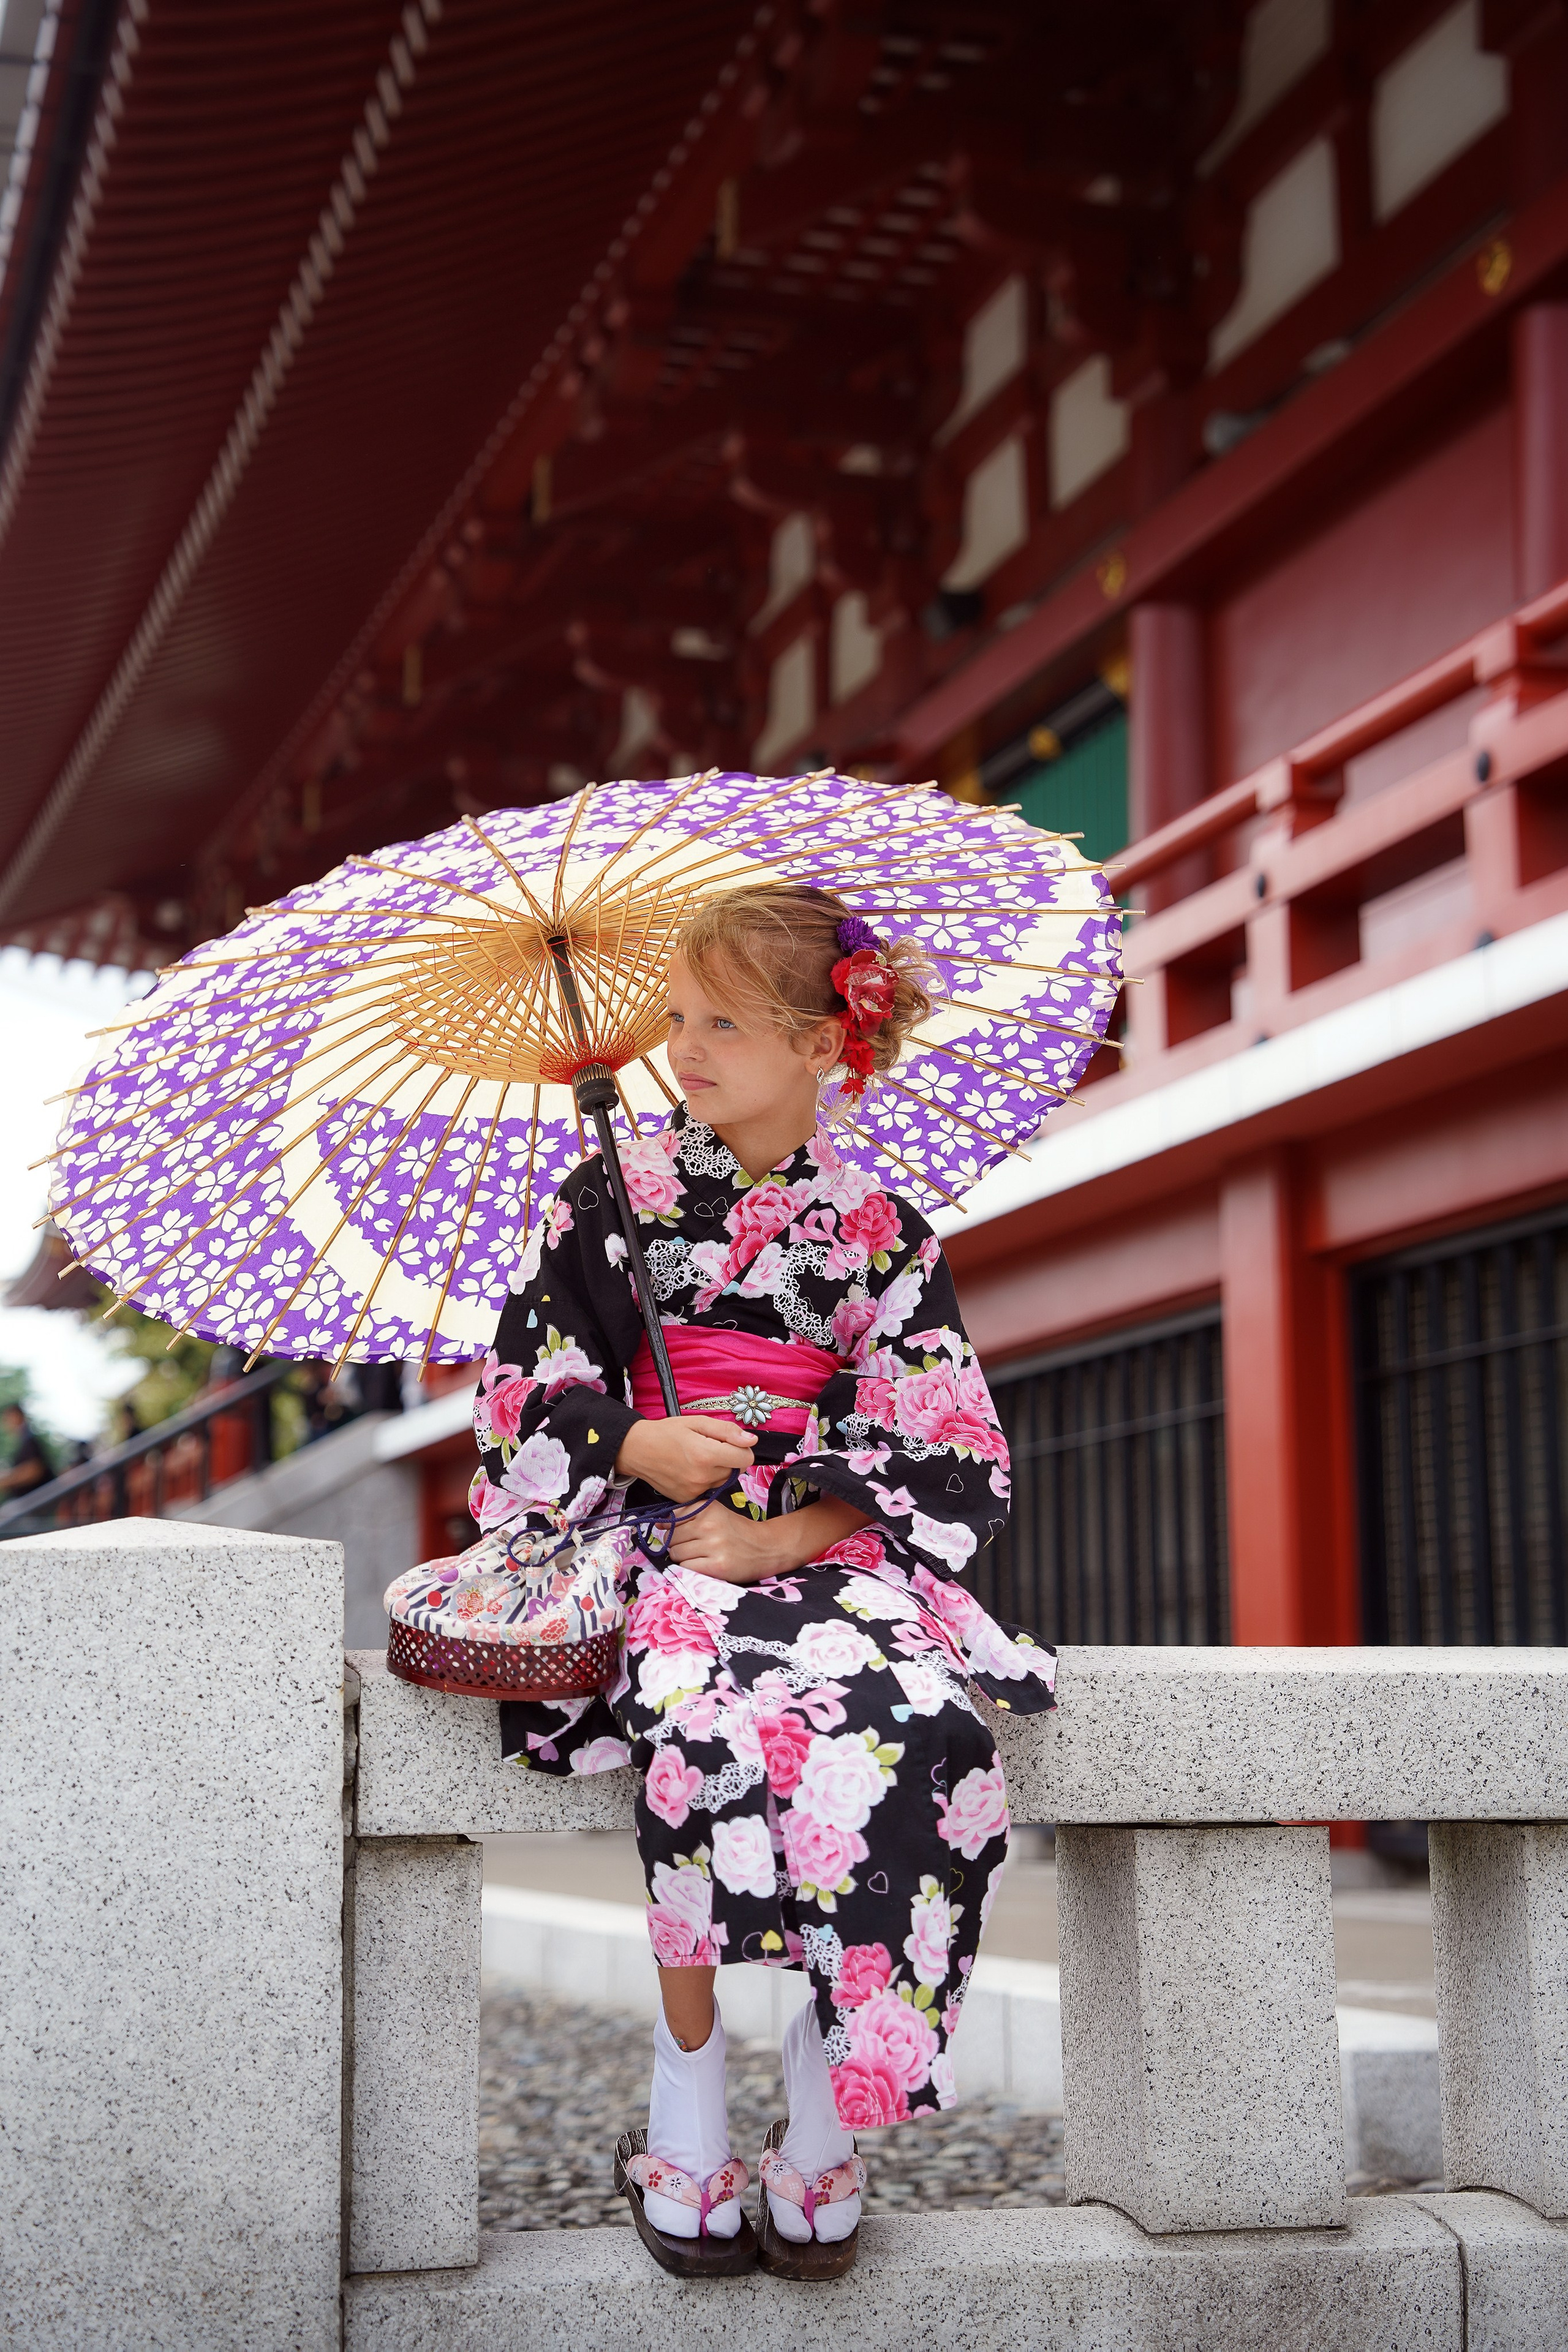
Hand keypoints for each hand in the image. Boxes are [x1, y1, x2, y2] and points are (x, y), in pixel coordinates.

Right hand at [614, 1413, 755, 1504]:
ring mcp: (694, 1491)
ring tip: (698, 1458)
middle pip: (736, 1470)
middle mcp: (702, 1477)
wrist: (637, 1450)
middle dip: (729, 1458)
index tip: (729, 1442)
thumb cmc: (667, 1432)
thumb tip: (752, 1440)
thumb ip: (727, 1431)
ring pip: (723, 1481)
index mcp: (706, 1455)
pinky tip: (691, 1469)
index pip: (745, 1459)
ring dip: (718, 1470)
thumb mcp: (697, 1422)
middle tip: (709, 1447)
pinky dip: (706, 1480)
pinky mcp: (688, 1499)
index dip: (741, 1448)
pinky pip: (709, 1489)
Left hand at [667, 1492, 873, 1584]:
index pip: (673, 1519)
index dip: (670, 1528)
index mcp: (708, 1509)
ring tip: (697, 1556)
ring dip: (681, 1558)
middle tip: (690, 1547)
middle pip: (672, 1538)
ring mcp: (713, 1546)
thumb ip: (690, 1514)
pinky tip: (701, 1565)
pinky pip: (686, 1568)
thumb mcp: (715, 1513)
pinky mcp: (717, 1566)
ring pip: (676, 1554)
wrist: (766, 1548)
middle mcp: (709, 1525)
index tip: (675, 1532)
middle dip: (675, 1544)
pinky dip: (688, 1568)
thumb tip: (660, 1525)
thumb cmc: (736, 1531)